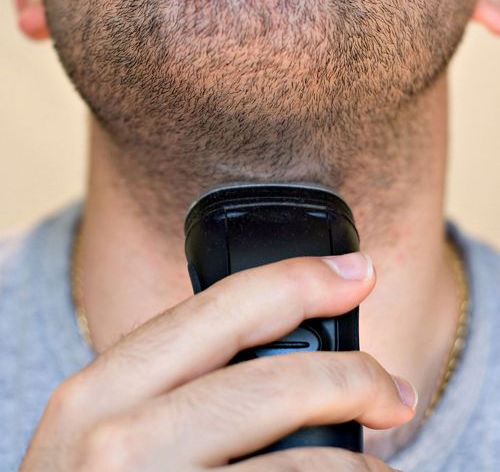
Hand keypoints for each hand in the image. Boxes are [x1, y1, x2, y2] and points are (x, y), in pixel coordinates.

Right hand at [21, 254, 414, 470]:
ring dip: (359, 463)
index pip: (217, 310)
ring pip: (304, 463)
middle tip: (392, 389)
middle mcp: (120, 444)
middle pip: (273, 382)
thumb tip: (273, 348)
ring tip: (374, 467)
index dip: (297, 282)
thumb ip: (166, 386)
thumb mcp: (100, 434)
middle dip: (352, 376)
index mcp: (96, 394)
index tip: (355, 273)